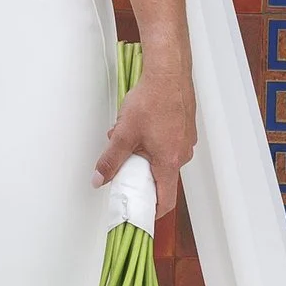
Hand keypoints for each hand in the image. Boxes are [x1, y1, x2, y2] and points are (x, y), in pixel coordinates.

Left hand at [96, 55, 194, 225]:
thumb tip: (99, 179)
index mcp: (169, 161)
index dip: (153, 211)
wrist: (168, 71)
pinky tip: (142, 125)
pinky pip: (168, 142)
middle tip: (125, 165)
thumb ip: (110, 160)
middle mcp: (182, 153)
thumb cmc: (153, 98)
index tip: (141, 213)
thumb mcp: (123, 134)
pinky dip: (154, 141)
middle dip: (141, 173)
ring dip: (145, 154)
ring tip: (130, 136)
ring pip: (163, 157)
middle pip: (162, 177)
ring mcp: (186, 139)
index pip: (166, 200)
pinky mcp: (185, 127)